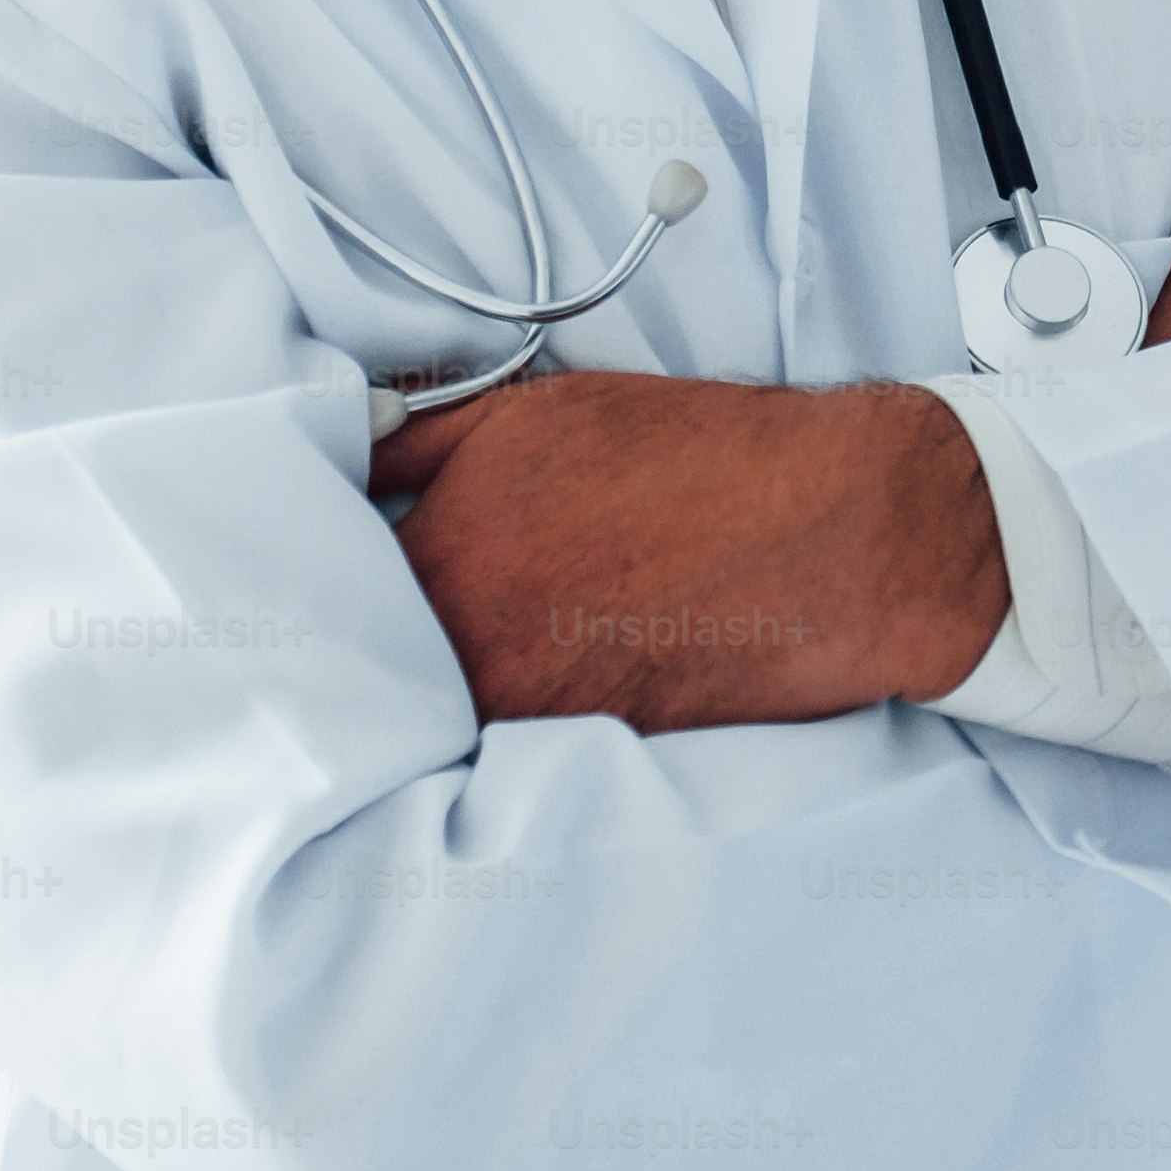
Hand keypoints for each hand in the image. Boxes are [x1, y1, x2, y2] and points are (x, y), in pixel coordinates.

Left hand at [375, 371, 1003, 731]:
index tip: (348, 571)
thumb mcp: (532, 413)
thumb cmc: (694, 457)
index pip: (333, 591)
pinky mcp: (588, 757)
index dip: (340, 579)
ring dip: (441, 684)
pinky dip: (509, 718)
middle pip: (377, 667)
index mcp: (442, 555)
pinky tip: (550, 668)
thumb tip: (344, 458)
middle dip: (383, 640)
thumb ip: (413, 442)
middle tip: (427, 598)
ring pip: (438, 714)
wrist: (836, 530)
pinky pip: (508, 745)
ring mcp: (531, 716)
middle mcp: (473, 650)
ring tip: (502, 633)